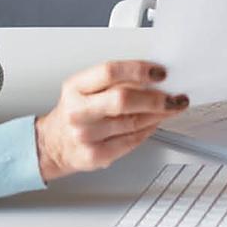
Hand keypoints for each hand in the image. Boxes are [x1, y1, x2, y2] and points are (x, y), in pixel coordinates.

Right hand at [34, 61, 186, 181]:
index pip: (110, 72)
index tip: (159, 73)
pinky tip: (155, 122)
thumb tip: (152, 78)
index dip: (138, 70)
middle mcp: (78, 111)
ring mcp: (85, 135)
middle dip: (155, 98)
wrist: (53, 144)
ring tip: (170, 107)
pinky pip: (131, 141)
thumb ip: (114, 82)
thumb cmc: (75, 112)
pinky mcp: (95, 155)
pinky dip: (148, 130)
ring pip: (132, 122)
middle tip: (173, 96)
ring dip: (158, 114)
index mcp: (75, 87)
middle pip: (123, 99)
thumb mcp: (84, 88)